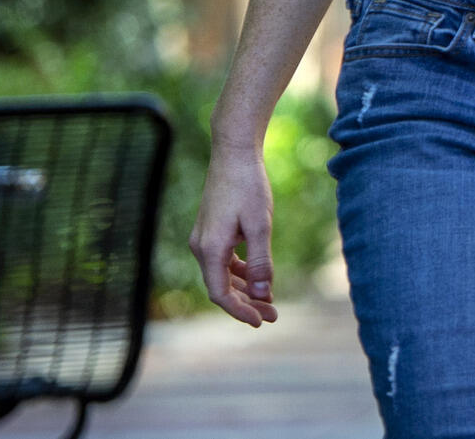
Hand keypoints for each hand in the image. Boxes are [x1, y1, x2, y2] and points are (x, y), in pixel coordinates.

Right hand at [189, 139, 278, 326]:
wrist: (234, 153)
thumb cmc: (248, 186)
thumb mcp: (260, 224)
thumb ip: (261, 260)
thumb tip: (264, 293)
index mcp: (209, 249)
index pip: (219, 294)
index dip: (240, 311)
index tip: (261, 321)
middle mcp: (201, 247)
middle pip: (221, 287)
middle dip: (247, 303)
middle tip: (273, 316)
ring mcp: (204, 239)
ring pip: (223, 274)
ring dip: (245, 289)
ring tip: (270, 301)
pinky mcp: (211, 230)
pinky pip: (224, 260)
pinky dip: (241, 271)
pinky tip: (259, 276)